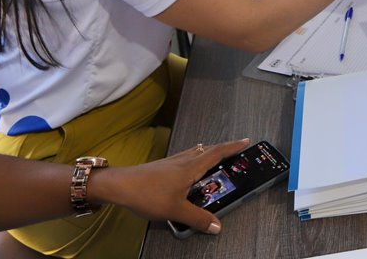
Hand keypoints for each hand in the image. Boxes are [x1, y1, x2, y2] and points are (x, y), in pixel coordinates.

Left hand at [95, 138, 249, 234]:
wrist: (120, 185)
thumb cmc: (147, 194)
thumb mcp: (176, 210)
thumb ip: (198, 218)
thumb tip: (217, 226)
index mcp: (191, 167)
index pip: (218, 153)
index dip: (233, 146)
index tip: (246, 141)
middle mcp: (184, 160)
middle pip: (208, 150)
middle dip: (224, 150)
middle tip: (235, 153)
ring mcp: (172, 162)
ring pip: (196, 153)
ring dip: (209, 154)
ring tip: (216, 161)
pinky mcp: (163, 167)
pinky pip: (186, 158)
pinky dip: (196, 160)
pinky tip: (190, 170)